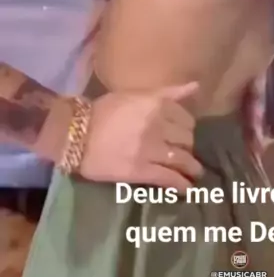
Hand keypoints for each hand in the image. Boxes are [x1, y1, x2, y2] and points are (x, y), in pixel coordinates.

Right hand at [79, 83, 202, 191]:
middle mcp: (158, 126)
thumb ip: (168, 92)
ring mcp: (151, 149)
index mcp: (157, 105)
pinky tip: (187, 189)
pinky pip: (169, 178)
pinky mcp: (141, 170)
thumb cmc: (103, 110)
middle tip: (185, 153)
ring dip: (192, 168)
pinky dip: (181, 185)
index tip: (184, 135)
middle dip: (188, 147)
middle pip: (187, 140)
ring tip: (194, 173)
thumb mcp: (137, 94)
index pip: (187, 120)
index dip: (187, 129)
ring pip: (183, 160)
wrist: (75, 133)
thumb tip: (196, 87)